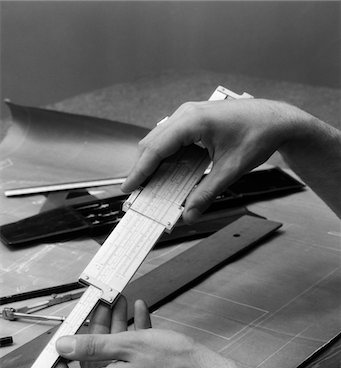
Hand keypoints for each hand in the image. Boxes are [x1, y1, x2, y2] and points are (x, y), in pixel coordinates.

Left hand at [46, 297, 226, 367]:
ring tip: (122, 304)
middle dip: (96, 328)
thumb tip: (63, 346)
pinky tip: (138, 315)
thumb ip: (92, 345)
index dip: (56, 360)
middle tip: (101, 305)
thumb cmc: (176, 363)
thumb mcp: (130, 344)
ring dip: (116, 328)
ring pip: (111, 356)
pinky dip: (130, 338)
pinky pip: (127, 361)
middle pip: (91, 361)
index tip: (64, 337)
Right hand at [121, 99, 305, 222]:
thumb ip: (207, 193)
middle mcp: (186, 114)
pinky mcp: (194, 120)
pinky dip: (167, 156)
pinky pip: (172, 139)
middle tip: (138, 192)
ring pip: (160, 140)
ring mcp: (189, 115)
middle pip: (152, 143)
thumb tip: (189, 214)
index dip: (140, 170)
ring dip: (154, 163)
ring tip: (151, 186)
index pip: (156, 148)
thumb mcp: (231, 169)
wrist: (276, 120)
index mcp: (193, 121)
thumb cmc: (257, 136)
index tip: (128, 187)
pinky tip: (169, 173)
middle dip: (143, 169)